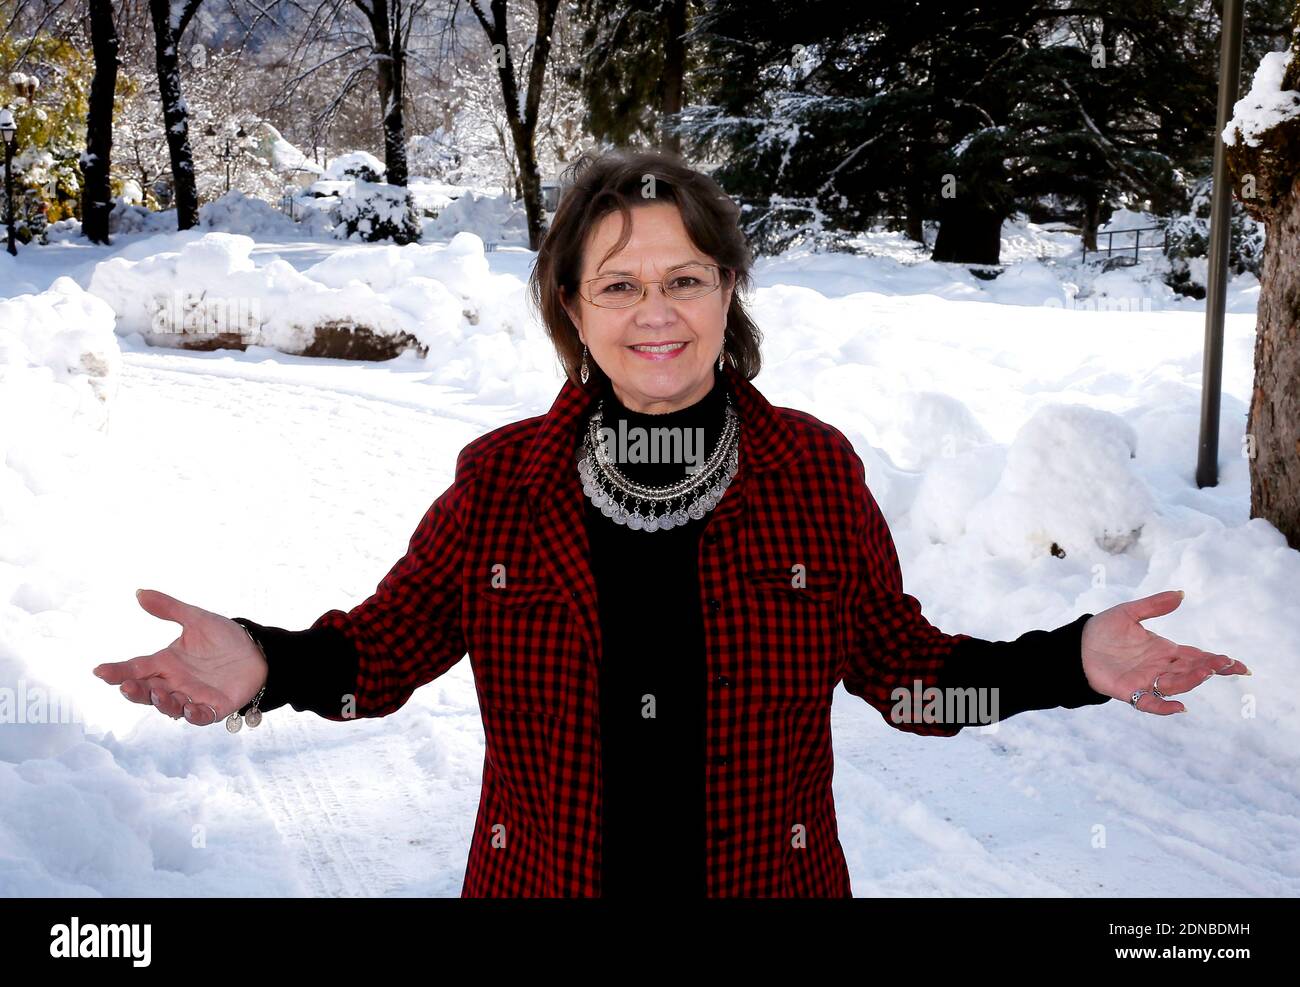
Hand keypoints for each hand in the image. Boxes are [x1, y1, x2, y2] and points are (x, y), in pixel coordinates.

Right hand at [93, 589, 267, 725]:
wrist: (259, 652)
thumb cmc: (225, 638)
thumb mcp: (197, 619)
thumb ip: (169, 608)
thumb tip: (140, 592)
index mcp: (166, 663)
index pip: (135, 668)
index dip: (117, 671)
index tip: (100, 671)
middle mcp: (175, 683)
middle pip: (147, 691)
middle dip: (135, 691)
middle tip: (126, 685)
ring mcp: (193, 697)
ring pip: (170, 706)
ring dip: (162, 703)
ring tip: (157, 694)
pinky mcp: (215, 707)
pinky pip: (201, 716)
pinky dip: (194, 715)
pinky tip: (189, 709)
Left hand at [1080, 589, 1250, 713]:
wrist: (1076, 646)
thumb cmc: (1103, 630)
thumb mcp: (1129, 613)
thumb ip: (1154, 605)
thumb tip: (1181, 594)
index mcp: (1165, 650)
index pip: (1197, 656)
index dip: (1218, 661)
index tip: (1238, 665)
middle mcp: (1160, 667)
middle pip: (1191, 671)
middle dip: (1209, 668)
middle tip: (1224, 664)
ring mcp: (1146, 680)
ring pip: (1175, 685)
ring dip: (1190, 680)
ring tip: (1203, 672)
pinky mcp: (1129, 691)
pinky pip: (1150, 702)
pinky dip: (1164, 707)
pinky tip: (1179, 707)